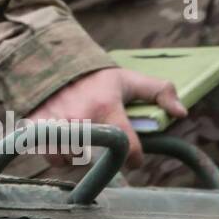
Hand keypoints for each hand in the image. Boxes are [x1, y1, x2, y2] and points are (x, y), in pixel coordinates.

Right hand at [27, 67, 185, 167]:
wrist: (53, 59)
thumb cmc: (94, 75)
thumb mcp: (128, 80)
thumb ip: (159, 92)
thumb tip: (182, 113)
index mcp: (106, 107)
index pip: (127, 147)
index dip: (134, 157)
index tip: (134, 158)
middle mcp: (80, 118)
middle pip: (93, 157)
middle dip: (98, 154)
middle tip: (101, 145)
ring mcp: (56, 123)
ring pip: (67, 158)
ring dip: (74, 156)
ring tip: (79, 144)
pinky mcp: (36, 125)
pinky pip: (47, 153)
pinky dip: (54, 152)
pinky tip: (60, 143)